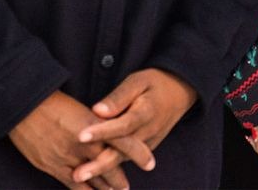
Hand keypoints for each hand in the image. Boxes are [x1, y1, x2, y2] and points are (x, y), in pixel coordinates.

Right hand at [9, 91, 128, 189]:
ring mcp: (69, 157)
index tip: (150, 164)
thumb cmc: (54, 104)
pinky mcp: (54, 167)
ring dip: (106, 188)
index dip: (139, 154)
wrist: (25, 107)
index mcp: (96, 124)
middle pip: (111, 165)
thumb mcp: (82, 110)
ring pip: (94, 179)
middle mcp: (85, 142)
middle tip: (127, 187)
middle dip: (120, 179)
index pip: (125, 142)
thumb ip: (97, 124)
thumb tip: (112, 133)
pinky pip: (74, 186)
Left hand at [73, 69, 196, 184]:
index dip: (102, 131)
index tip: (81, 136)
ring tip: (80, 176)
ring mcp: (149, 143)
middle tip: (78, 174)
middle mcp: (148, 131)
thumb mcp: (138, 81)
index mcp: (146, 112)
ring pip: (123, 159)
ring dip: (102, 171)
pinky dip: (110, 169)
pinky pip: (126, 159)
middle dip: (99, 165)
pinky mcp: (146, 149)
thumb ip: (118, 97)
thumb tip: (97, 111)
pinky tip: (93, 175)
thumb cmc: (153, 84)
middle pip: (122, 151)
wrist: (179, 93)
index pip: (122, 125)